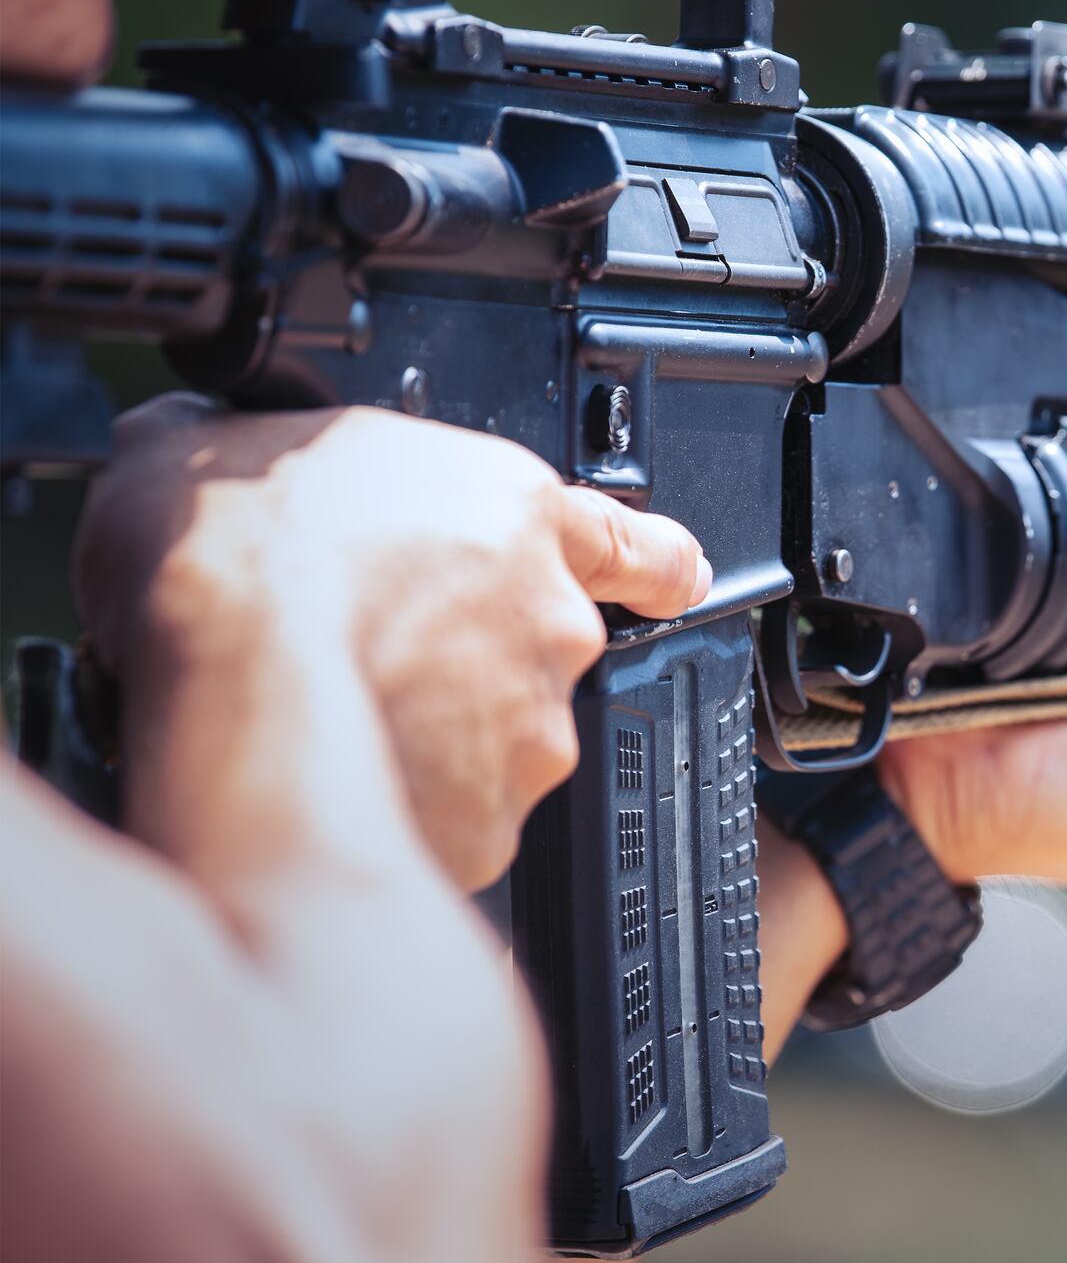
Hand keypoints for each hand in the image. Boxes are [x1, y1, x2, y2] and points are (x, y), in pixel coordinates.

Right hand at [75, 395, 709, 889]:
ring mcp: (535, 723)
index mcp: (514, 510)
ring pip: (495, 741)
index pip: (635, 542)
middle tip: (368, 657)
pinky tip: (341, 782)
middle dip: (464, 664)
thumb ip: (269, 451)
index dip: (654, 567)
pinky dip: (411, 813)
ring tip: (335, 720)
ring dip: (434, 739)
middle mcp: (552, 619)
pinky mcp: (499, 817)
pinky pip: (460, 819)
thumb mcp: (224, 450)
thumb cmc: (239, 560)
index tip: (673, 582)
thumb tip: (196, 443)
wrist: (241, 682)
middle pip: (533, 650)